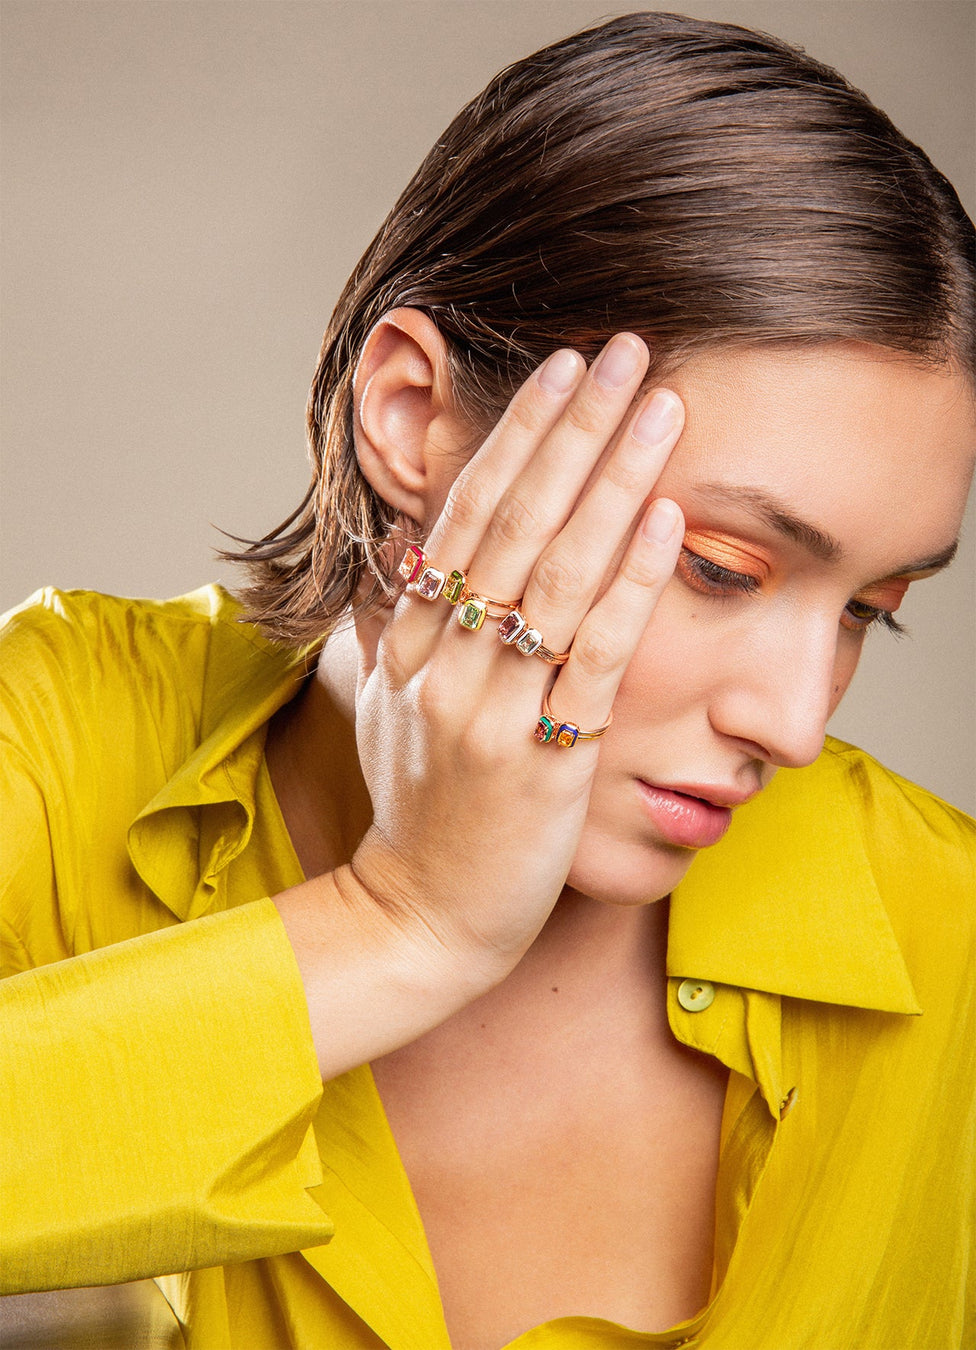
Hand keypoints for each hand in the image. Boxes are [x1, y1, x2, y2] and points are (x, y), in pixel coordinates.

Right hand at [351, 332, 685, 982]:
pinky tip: (667, 523)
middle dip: (571, 429)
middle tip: (622, 350)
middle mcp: (440, 663)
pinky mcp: (542, 760)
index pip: (465, 515)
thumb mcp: (390, 705)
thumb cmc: (419, 808)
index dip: (516, 437)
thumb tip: (411, 554)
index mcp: (405, 641)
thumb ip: (397, 624)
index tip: (560, 369)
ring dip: (612, 483)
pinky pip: (592, 658)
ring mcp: (488, 712)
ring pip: (556, 575)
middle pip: (513, 523)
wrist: (422, 916)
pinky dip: (631, 586)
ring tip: (658, 407)